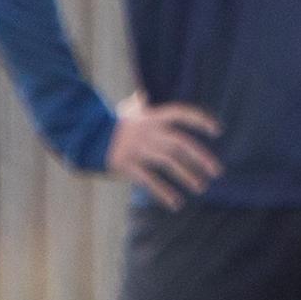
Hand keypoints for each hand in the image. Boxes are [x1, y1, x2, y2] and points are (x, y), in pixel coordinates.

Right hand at [106, 93, 222, 209]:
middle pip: (180, 143)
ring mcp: (137, 148)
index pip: (181, 113)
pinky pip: (149, 180)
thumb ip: (142, 106)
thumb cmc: (111, 124)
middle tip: (217, 170)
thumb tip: (143, 96)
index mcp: (151, 116)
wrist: (83, 135)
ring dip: (187, 175)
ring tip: (201, 187)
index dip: (200, 119)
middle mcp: (147, 131)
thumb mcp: (128, 111)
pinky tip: (176, 203)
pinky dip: (163, 192)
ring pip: (168, 162)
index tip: (217, 130)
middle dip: (201, 157)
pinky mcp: (125, 164)